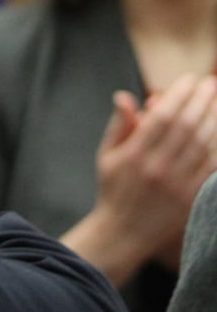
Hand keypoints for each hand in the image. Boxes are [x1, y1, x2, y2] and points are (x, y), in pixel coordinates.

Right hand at [92, 74, 216, 262]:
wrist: (124, 231)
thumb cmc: (113, 188)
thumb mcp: (106, 154)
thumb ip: (119, 125)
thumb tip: (125, 97)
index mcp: (133, 155)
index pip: (162, 117)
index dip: (178, 95)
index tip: (189, 79)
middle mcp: (157, 168)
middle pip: (186, 126)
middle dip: (201, 101)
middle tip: (211, 83)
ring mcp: (177, 183)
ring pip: (203, 144)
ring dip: (214, 119)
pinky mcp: (191, 196)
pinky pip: (211, 166)